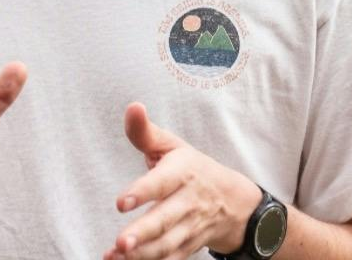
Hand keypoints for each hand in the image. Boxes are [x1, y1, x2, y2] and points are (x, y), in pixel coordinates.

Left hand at [105, 102, 258, 259]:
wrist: (234, 201)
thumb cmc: (192, 168)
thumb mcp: (172, 145)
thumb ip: (145, 132)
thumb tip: (132, 107)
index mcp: (183, 172)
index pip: (162, 182)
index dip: (143, 191)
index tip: (121, 202)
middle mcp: (188, 201)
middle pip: (165, 219)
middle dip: (143, 232)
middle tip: (121, 242)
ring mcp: (190, 226)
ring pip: (167, 244)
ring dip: (142, 253)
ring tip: (117, 254)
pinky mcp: (188, 246)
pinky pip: (170, 258)